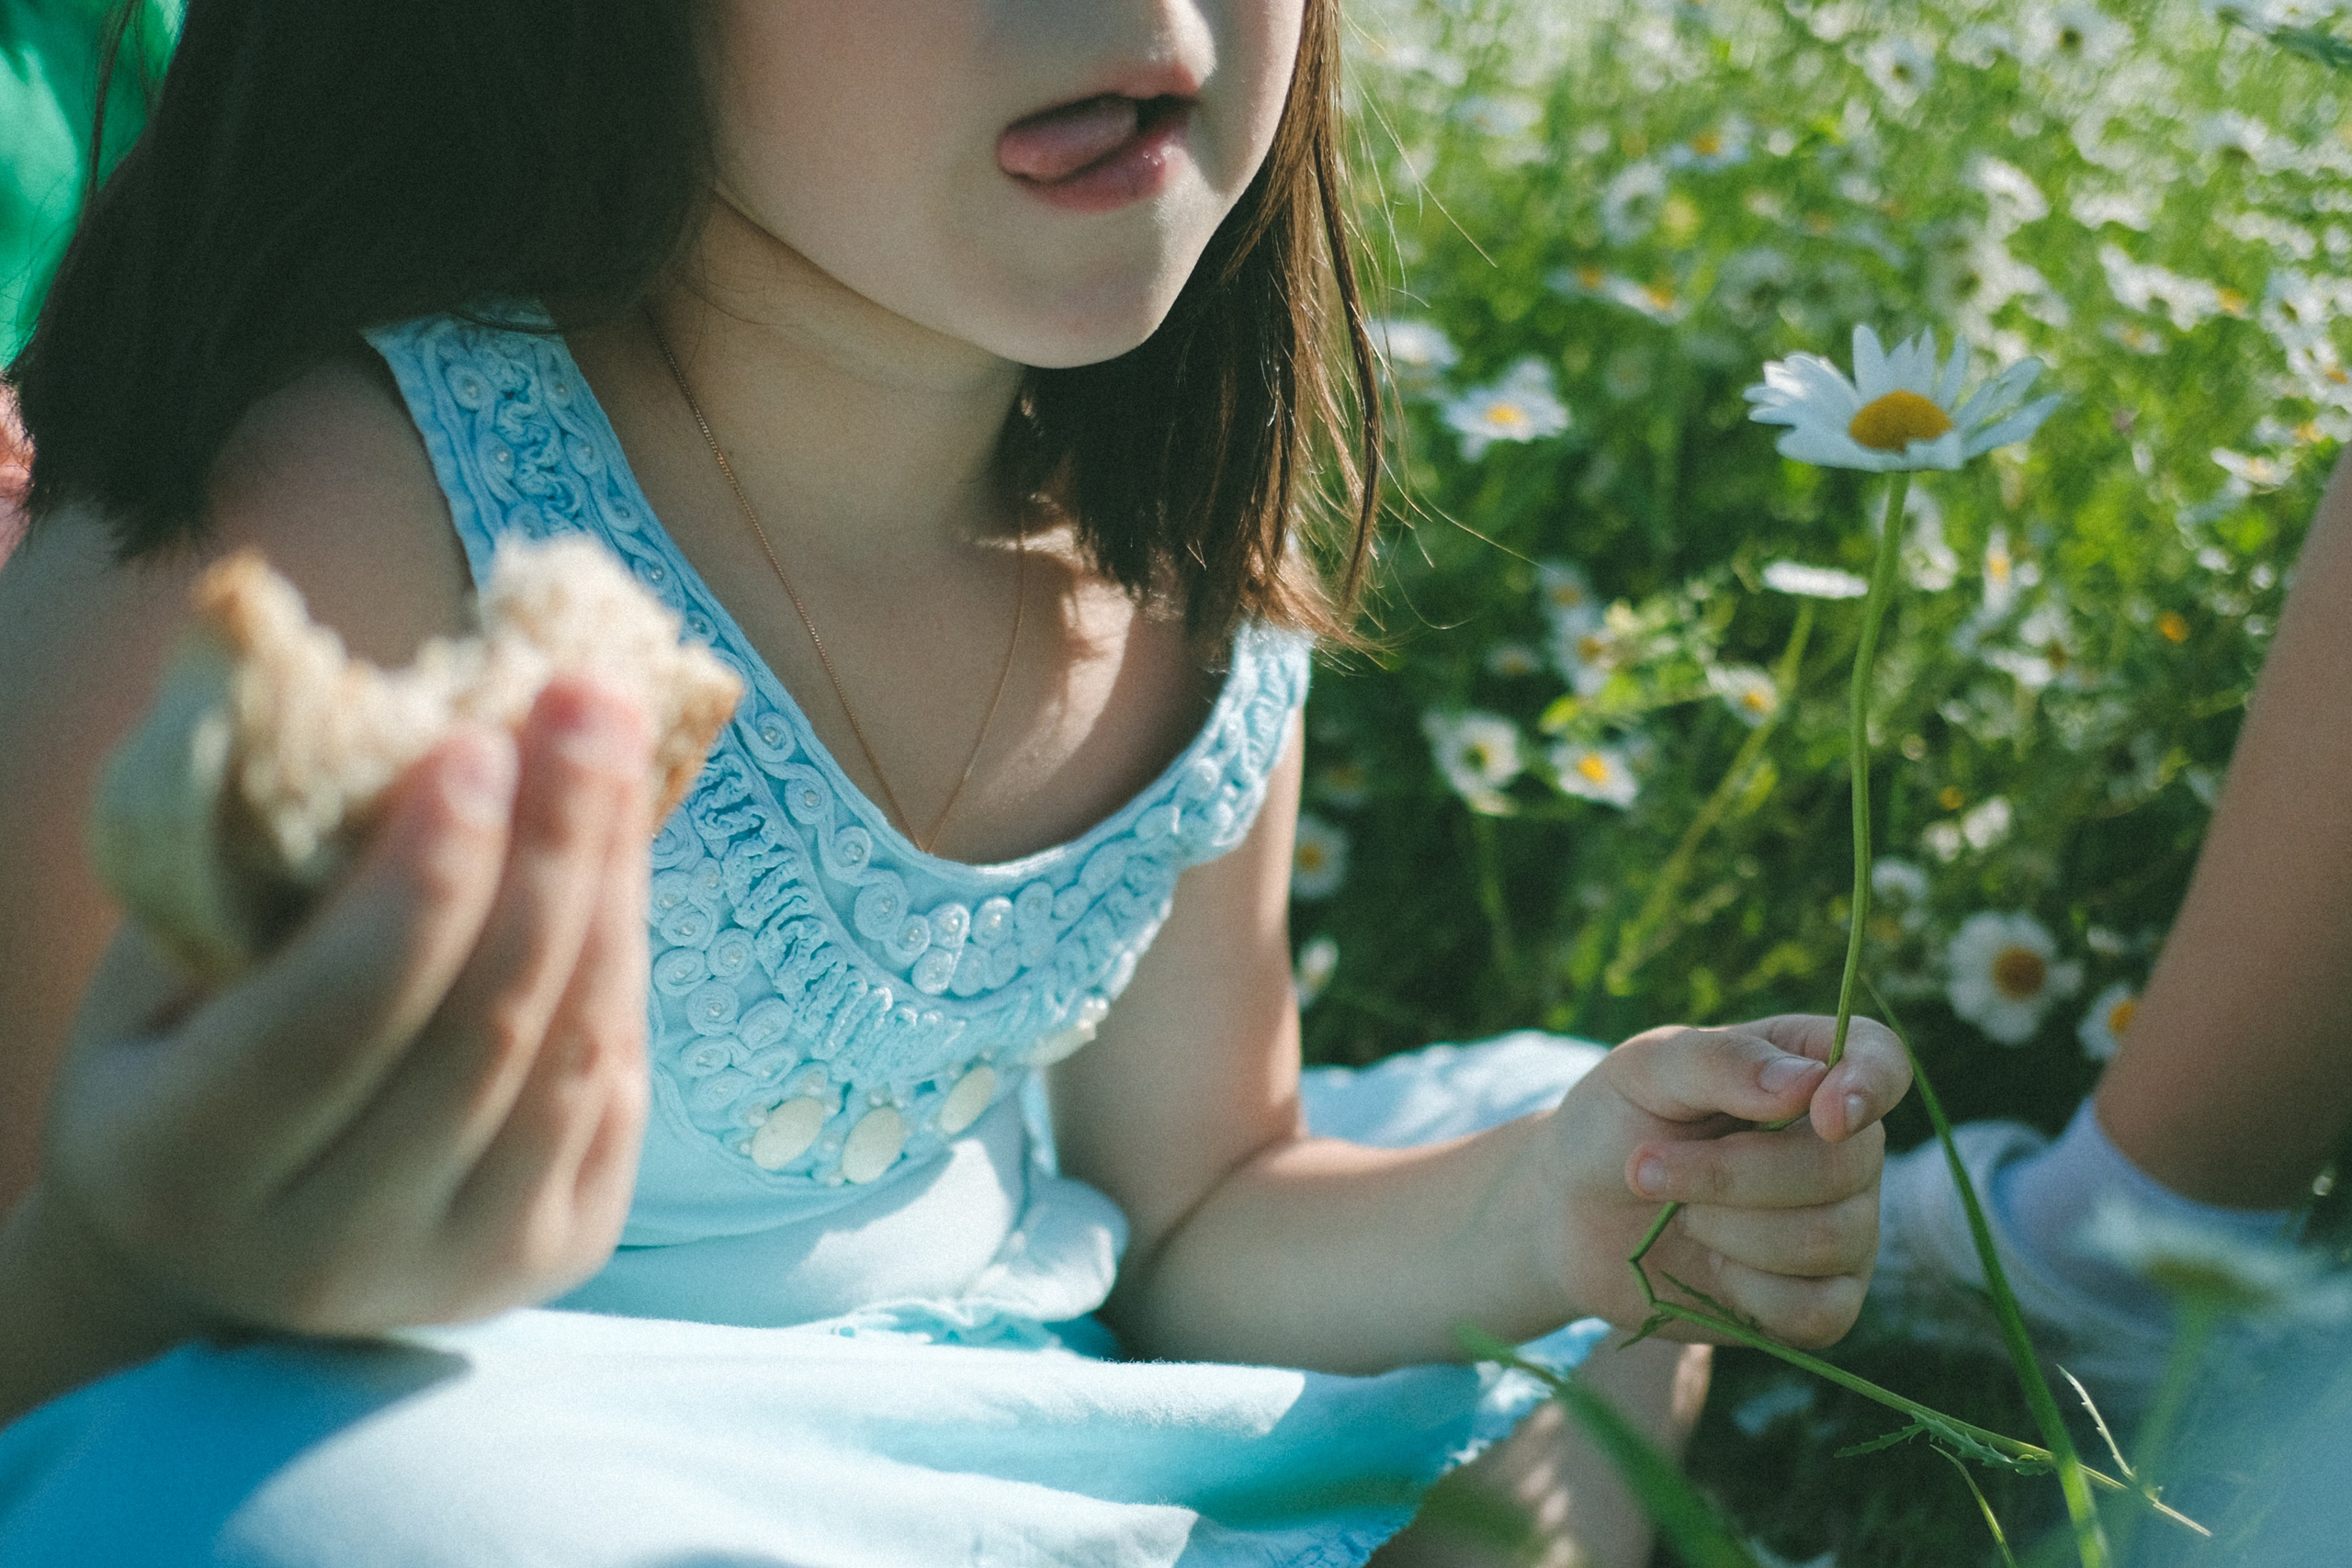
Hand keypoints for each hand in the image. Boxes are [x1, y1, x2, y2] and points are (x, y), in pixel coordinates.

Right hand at [34, 676, 654, 1338]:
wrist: (230, 1228)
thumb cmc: (184, 1050)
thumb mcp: (167, 964)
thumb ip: (262, 877)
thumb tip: (395, 710)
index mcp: (186, 1167)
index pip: (334, 1018)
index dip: (420, 881)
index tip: (477, 741)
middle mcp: (329, 1247)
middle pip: (484, 1032)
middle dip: (552, 848)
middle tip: (589, 700)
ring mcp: (460, 1264)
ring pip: (574, 1053)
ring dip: (610, 881)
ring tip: (616, 740)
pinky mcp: (559, 1254)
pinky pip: (618, 1079)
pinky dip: (625, 950)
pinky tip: (617, 847)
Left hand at [1527, 1015, 1910, 1348]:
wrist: (1569, 1215)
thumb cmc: (1614, 1124)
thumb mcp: (1644, 1072)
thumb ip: (1720, 1062)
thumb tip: (1808, 1084)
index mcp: (1808, 1068)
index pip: (1881, 1062)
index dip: (1869, 1085)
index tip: (1824, 1114)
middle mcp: (1844, 1147)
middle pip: (1845, 1165)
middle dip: (1732, 1174)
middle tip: (1648, 1168)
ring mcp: (1842, 1225)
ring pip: (1830, 1238)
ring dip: (1729, 1229)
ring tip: (1679, 1214)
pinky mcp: (1822, 1301)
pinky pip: (1820, 1310)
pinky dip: (1749, 1292)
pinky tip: (1712, 1268)